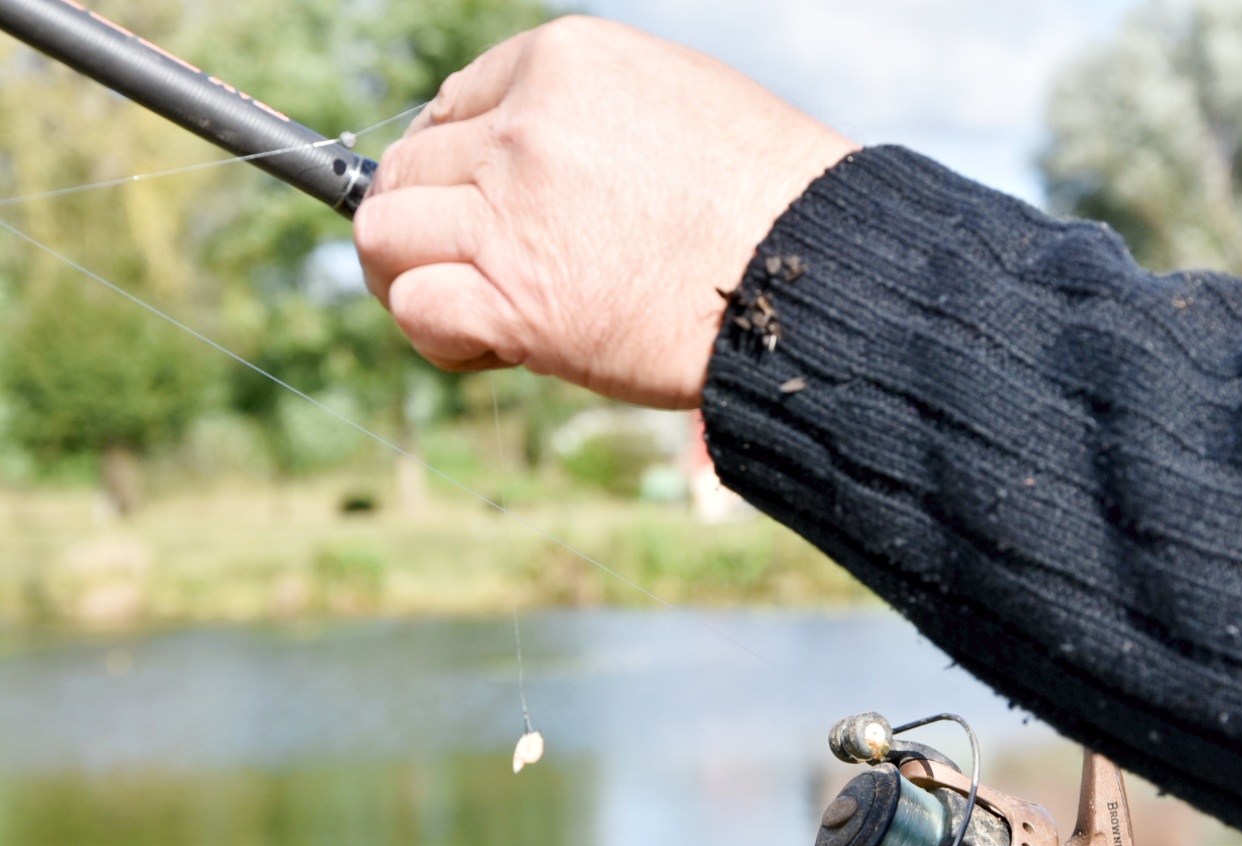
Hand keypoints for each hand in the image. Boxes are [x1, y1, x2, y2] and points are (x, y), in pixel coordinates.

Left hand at [354, 16, 857, 408]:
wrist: (816, 274)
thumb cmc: (771, 199)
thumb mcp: (675, 100)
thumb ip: (585, 114)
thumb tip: (517, 152)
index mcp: (563, 64)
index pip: (451, 105)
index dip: (459, 164)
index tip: (487, 206)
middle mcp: (524, 130)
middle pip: (407, 168)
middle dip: (433, 220)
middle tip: (481, 264)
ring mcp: (512, 215)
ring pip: (387, 234)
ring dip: (414, 273)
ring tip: (468, 303)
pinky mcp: (516, 301)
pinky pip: (415, 307)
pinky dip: (434, 333)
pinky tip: (487, 345)